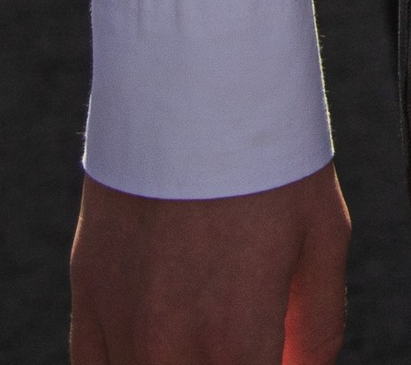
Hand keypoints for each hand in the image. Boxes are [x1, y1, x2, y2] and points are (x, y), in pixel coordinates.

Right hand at [70, 165, 348, 364]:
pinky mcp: (86, 296)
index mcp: (235, 343)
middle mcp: (170, 349)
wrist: (191, 76)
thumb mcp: (324, 235)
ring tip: (208, 328)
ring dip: (180, 363)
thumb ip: (320, 325)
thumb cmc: (268, 153)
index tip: (275, 352)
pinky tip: (158, 345)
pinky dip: (128, 364)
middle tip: (244, 335)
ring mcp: (120, 327)